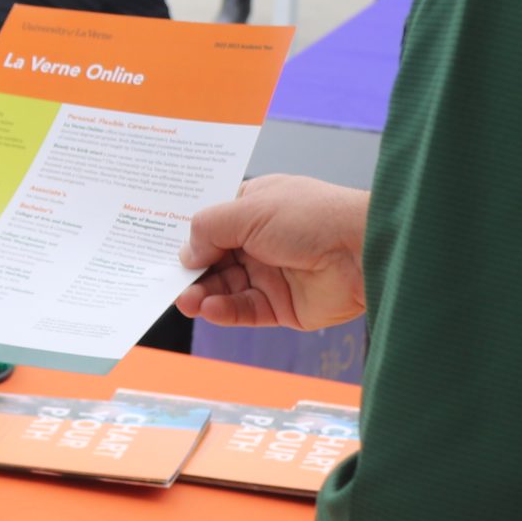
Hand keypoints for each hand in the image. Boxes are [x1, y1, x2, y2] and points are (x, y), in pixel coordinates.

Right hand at [176, 174, 369, 330]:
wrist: (363, 250)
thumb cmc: (311, 216)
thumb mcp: (248, 210)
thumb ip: (209, 228)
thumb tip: (185, 252)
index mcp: (254, 209)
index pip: (212, 223)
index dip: (187, 234)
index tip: (157, 246)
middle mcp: (260, 242)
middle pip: (213, 259)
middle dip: (190, 270)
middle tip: (167, 281)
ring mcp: (271, 274)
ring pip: (225, 288)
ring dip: (202, 294)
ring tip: (185, 300)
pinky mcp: (282, 306)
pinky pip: (245, 311)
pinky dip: (224, 311)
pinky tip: (209, 308)